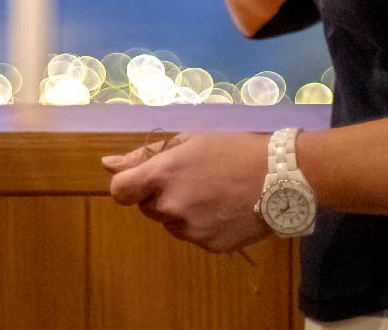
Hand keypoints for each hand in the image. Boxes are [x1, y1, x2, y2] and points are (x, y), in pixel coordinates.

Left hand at [103, 131, 274, 253]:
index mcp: (163, 174)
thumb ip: (144, 156)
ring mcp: (189, 229)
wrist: (280, 176)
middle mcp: (171, 205)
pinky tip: (223, 209)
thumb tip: (107, 164)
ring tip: (212, 194)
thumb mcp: (189, 141)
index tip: (143, 181)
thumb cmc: (233, 149)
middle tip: (193, 180)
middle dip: (161, 195)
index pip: (119, 191)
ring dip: (181, 211)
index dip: (128, 186)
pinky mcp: (208, 245)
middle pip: (147, 207)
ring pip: (170, 223)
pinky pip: (192, 236)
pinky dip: (202, 225)